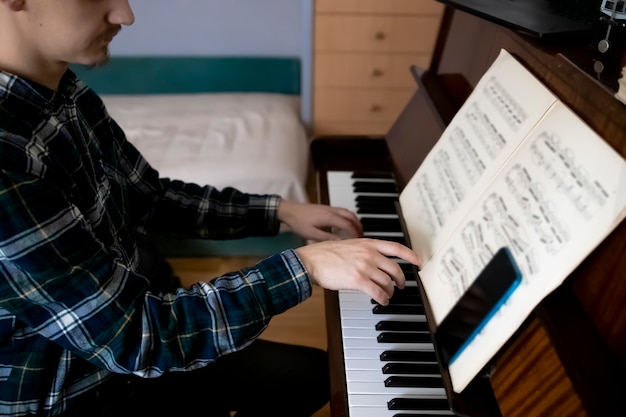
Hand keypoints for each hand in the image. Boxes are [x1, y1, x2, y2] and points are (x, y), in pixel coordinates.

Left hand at [277, 199, 362, 241]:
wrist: (288, 210)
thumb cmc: (298, 222)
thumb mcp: (311, 234)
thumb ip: (327, 238)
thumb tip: (340, 243)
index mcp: (329, 217)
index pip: (348, 224)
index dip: (355, 232)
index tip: (358, 241)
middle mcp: (332, 210)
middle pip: (351, 216)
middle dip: (358, 226)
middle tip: (361, 236)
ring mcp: (329, 208)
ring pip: (348, 212)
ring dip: (354, 221)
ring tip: (355, 232)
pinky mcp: (326, 208)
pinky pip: (342, 212)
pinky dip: (347, 218)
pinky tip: (342, 227)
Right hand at [295, 238, 421, 304]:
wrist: (311, 261)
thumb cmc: (325, 254)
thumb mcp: (349, 245)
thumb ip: (363, 250)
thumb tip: (374, 260)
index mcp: (367, 243)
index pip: (396, 247)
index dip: (410, 255)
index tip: (418, 261)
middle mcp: (369, 254)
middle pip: (395, 268)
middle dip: (400, 279)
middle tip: (400, 285)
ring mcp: (364, 267)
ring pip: (387, 282)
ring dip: (389, 291)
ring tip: (387, 295)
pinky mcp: (358, 280)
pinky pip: (378, 292)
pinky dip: (383, 298)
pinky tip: (382, 301)